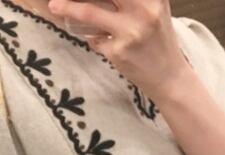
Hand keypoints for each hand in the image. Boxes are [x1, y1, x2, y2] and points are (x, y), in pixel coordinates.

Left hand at [47, 0, 191, 101]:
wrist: (169, 77)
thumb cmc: (158, 40)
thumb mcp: (154, 8)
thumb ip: (133, 0)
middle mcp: (143, 9)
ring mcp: (130, 31)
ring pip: (89, 13)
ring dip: (68, 8)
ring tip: (54, 5)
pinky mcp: (119, 52)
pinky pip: (95, 40)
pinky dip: (94, 39)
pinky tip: (104, 42)